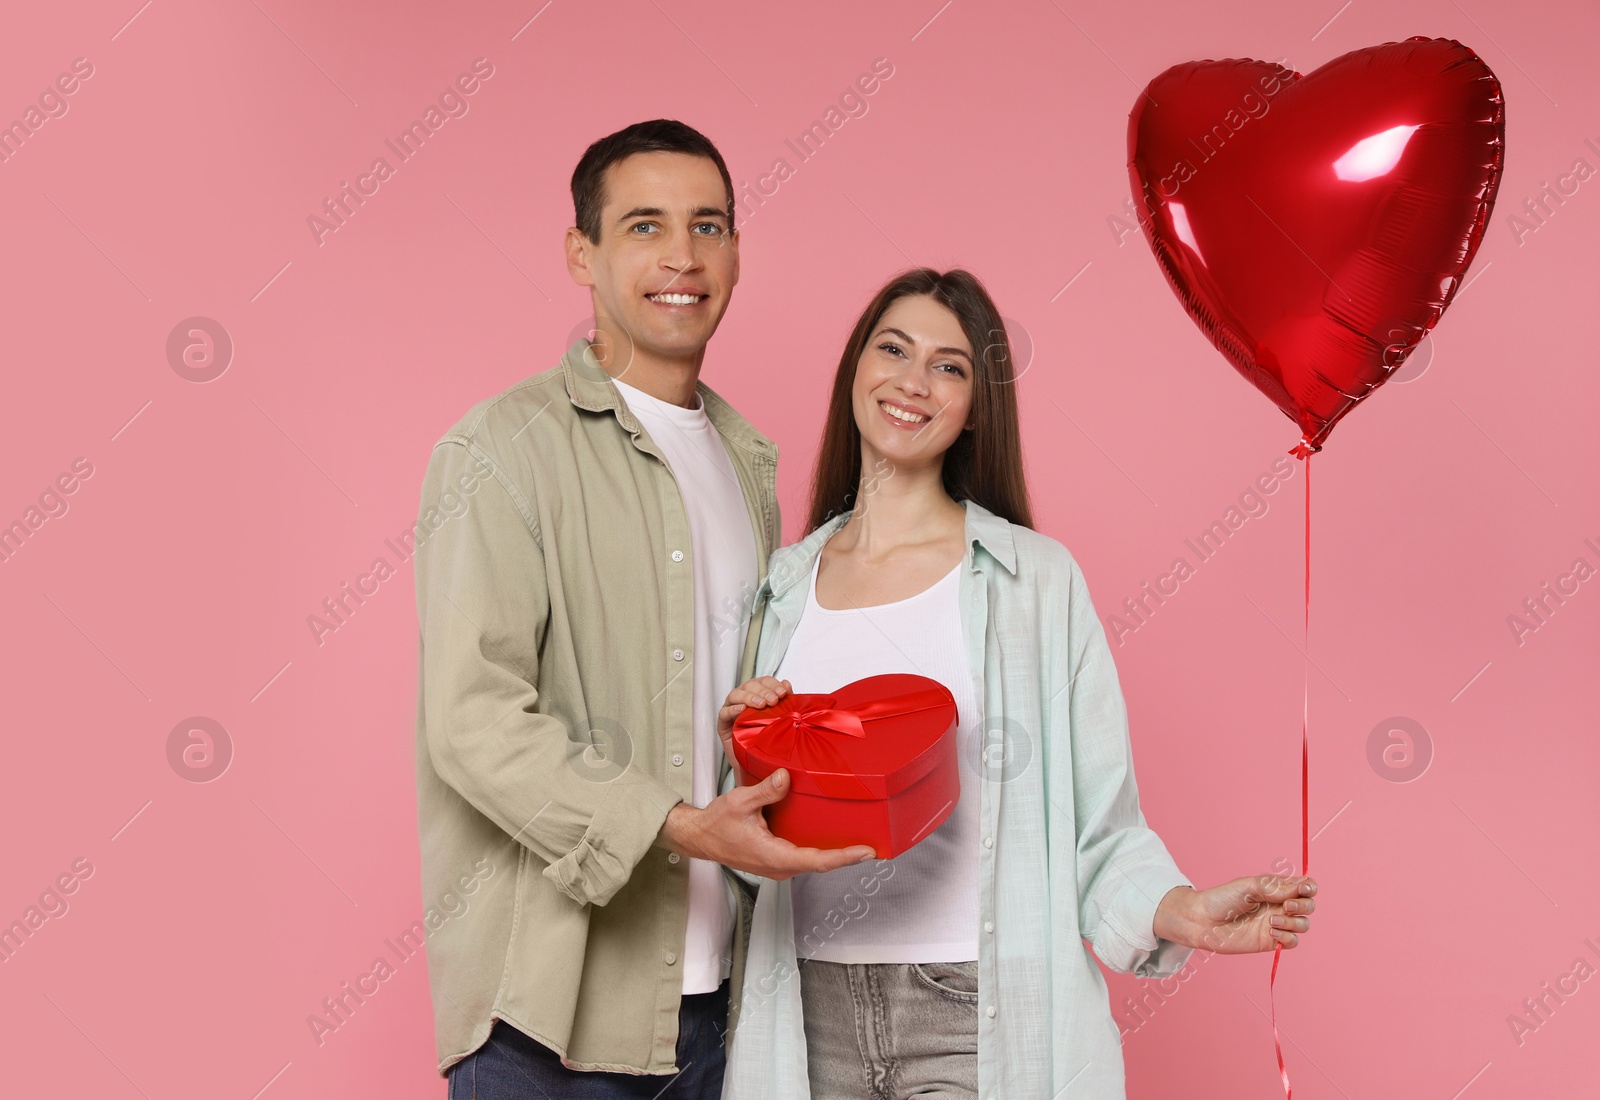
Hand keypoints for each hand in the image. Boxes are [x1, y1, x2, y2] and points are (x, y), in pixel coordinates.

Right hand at [658, 768, 876, 879]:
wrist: (699, 837)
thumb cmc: (716, 824)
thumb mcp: (741, 801)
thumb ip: (766, 790)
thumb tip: (786, 777)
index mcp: (774, 857)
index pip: (817, 861)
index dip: (844, 857)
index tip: (867, 852)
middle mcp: (780, 866)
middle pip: (821, 864)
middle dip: (848, 856)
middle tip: (876, 845)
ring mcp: (778, 866)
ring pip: (814, 862)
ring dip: (836, 854)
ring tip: (861, 842)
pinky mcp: (776, 860)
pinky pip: (804, 857)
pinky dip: (822, 850)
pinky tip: (833, 837)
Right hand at [717, 676, 791, 786]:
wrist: (758, 766)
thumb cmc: (768, 742)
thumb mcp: (780, 721)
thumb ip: (784, 702)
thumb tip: (787, 684)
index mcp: (758, 696)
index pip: (763, 682)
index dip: (772, 684)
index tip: (783, 692)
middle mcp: (743, 700)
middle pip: (749, 685)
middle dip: (763, 690)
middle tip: (774, 701)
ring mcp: (732, 712)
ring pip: (735, 695)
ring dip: (749, 697)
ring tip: (761, 705)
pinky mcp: (723, 725)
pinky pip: (723, 713)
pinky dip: (732, 709)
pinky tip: (741, 710)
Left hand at [1153, 875, 1317, 952]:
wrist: (1203, 921)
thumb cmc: (1222, 898)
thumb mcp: (1249, 886)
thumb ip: (1275, 888)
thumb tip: (1301, 888)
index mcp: (1276, 888)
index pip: (1304, 886)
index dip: (1310, 887)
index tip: (1304, 889)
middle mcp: (1279, 905)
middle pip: (1308, 906)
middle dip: (1303, 906)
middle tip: (1286, 906)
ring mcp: (1276, 923)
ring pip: (1303, 925)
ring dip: (1294, 923)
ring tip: (1272, 921)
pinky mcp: (1271, 941)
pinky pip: (1293, 942)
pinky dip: (1288, 937)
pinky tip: (1271, 931)